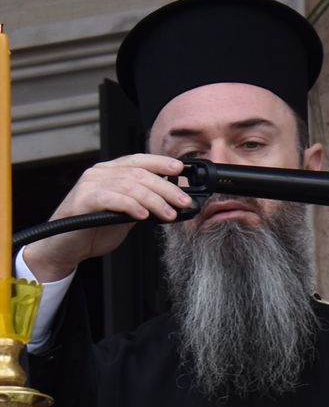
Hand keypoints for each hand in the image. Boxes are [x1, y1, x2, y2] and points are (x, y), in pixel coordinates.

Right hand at [21, 154, 190, 282]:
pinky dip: (131, 206)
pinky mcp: (82, 201)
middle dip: (166, 188)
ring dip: (154, 200)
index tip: (180, 169)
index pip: (138, 160)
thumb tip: (173, 199)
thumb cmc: (95, 229)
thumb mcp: (126, 213)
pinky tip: (143, 215)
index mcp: (109, 172)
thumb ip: (144, 202)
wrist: (67, 247)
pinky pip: (112, 199)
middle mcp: (98, 174)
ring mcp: (89, 185)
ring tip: (169, 214)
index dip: (160, 162)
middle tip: (183, 202)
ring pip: (129, 186)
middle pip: (139, 174)